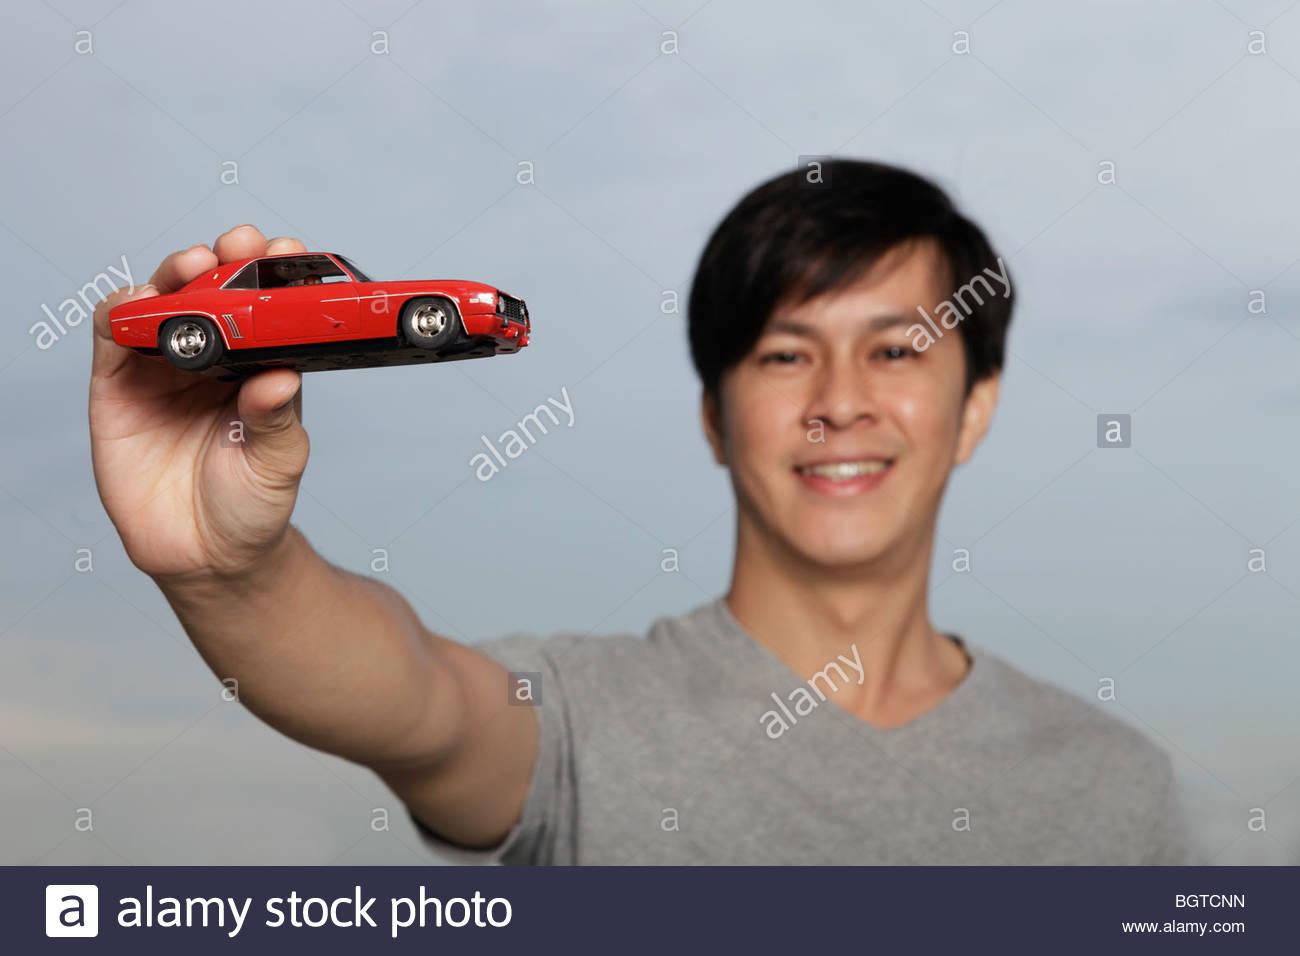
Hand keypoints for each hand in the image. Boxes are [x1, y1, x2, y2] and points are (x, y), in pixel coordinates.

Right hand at [90, 225, 310, 580]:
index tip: (288, 255)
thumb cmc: (252, 503)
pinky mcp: (118, 388)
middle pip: (212, 291)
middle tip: (241, 245)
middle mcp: (211, 359)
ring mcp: (162, 369)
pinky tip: (140, 302)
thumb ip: (277, 420)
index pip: (264, 307)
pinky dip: (122, 310)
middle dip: (226, 258)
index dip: (273, 275)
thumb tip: (281, 377)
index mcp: (257, 366)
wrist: (206, 556)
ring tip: (197, 266)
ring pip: (161, 301)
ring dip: (175, 273)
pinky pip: (113, 336)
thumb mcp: (279, 463)